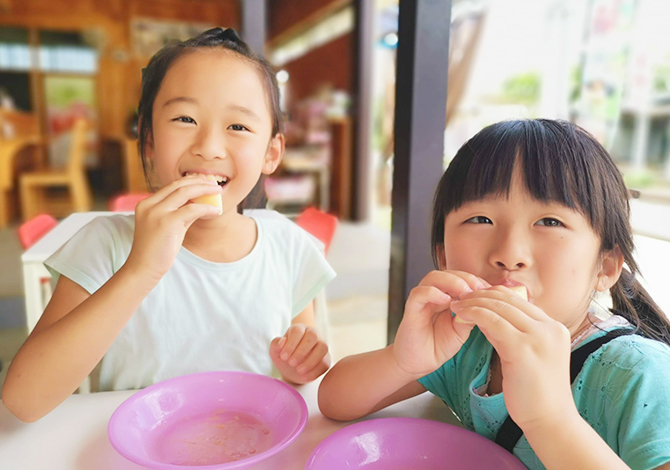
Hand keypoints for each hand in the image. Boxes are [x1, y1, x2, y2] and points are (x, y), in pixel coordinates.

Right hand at [125, 175, 222, 282]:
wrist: (143, 268)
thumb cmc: (156, 250)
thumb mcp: (168, 227)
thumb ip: (180, 213)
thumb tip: (200, 204)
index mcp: (146, 204)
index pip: (171, 186)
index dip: (189, 181)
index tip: (204, 181)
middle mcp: (149, 205)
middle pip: (178, 185)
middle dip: (199, 181)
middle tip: (214, 183)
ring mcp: (156, 212)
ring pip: (185, 192)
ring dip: (204, 190)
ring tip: (217, 191)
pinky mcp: (166, 222)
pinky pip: (192, 209)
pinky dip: (206, 208)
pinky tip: (216, 211)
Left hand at [270, 324, 329, 383]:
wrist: (292, 370)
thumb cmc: (284, 357)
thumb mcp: (275, 352)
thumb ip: (275, 345)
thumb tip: (282, 341)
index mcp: (298, 329)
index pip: (297, 331)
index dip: (291, 344)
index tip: (283, 357)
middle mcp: (312, 334)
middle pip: (313, 336)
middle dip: (302, 351)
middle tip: (291, 363)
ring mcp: (321, 345)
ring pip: (323, 347)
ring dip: (311, 360)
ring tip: (299, 371)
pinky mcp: (326, 358)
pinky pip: (325, 363)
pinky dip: (314, 371)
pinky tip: (304, 377)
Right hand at [392, 270, 489, 378]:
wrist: (419, 364)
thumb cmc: (438, 345)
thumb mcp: (462, 330)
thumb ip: (471, 315)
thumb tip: (487, 303)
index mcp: (445, 296)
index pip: (460, 278)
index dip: (475, 280)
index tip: (489, 290)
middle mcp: (433, 294)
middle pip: (447, 273)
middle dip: (466, 278)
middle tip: (479, 290)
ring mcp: (421, 301)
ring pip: (433, 278)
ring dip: (452, 282)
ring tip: (465, 293)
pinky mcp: (411, 310)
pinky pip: (419, 294)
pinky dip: (433, 293)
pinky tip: (447, 301)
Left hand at [450, 286, 574, 431]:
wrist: (550, 421)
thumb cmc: (537, 394)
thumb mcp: (530, 356)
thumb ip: (515, 335)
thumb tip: (489, 318)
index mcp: (554, 328)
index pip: (520, 300)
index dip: (494, 294)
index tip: (474, 296)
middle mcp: (550, 328)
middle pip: (509, 299)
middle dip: (481, 294)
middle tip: (461, 296)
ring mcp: (538, 336)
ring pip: (499, 307)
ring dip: (474, 302)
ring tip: (456, 304)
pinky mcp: (522, 348)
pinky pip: (492, 321)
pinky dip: (474, 314)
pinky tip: (461, 315)